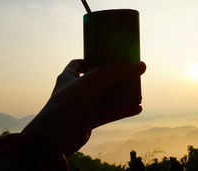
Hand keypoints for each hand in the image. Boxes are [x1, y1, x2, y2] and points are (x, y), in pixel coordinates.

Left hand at [22, 60, 145, 156]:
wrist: (55, 139)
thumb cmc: (69, 104)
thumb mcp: (94, 81)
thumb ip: (117, 72)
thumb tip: (142, 66)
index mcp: (69, 77)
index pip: (79, 63)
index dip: (92, 58)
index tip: (109, 56)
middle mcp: (74, 91)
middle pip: (96, 80)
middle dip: (112, 77)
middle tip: (128, 72)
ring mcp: (81, 107)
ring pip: (104, 98)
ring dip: (120, 94)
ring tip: (137, 89)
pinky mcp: (88, 122)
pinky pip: (108, 114)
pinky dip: (122, 110)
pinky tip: (137, 108)